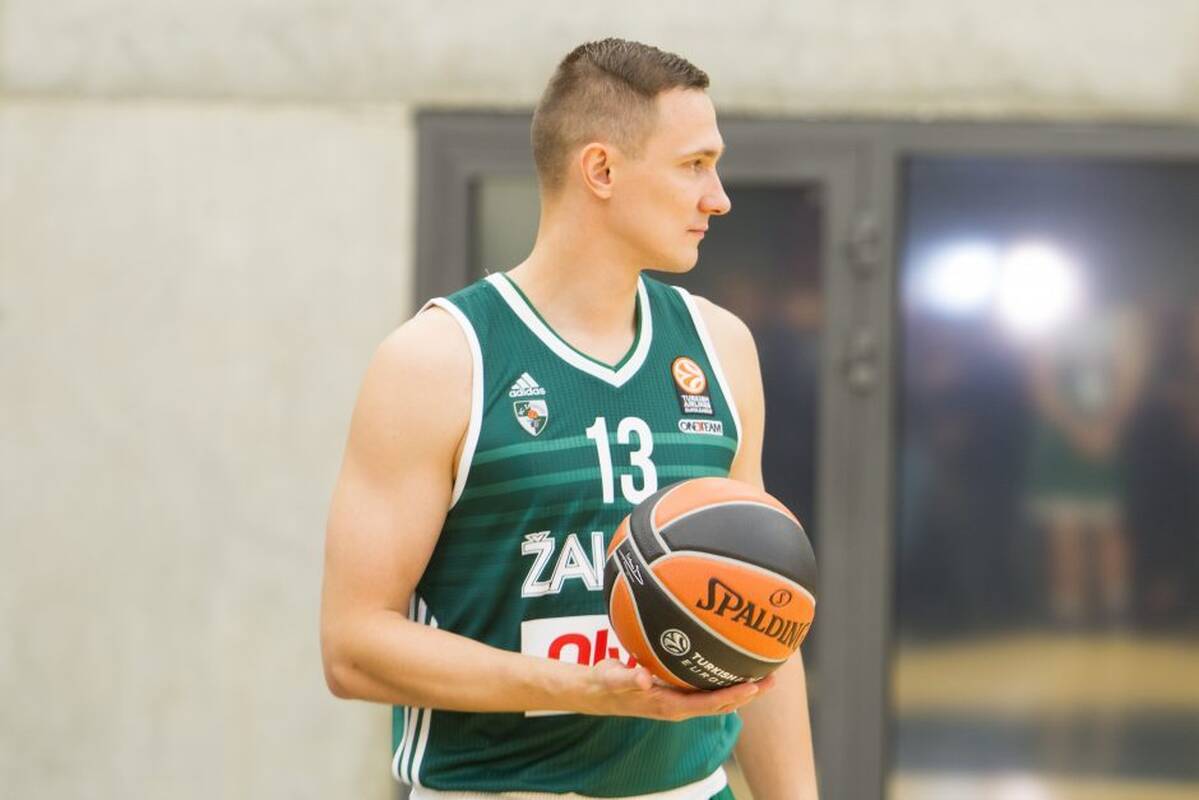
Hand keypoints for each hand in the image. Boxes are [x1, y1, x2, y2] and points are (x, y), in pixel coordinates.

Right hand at [573, 659, 774, 720]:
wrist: (597, 691)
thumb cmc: (605, 682)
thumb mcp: (612, 678)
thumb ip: (627, 678)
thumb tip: (642, 678)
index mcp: (668, 705)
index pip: (707, 704)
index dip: (732, 696)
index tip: (753, 686)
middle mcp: (679, 707)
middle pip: (720, 704)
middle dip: (747, 694)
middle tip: (772, 678)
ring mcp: (680, 702)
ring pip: (717, 699)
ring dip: (742, 690)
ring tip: (765, 674)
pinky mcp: (678, 694)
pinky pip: (708, 692)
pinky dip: (725, 682)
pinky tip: (736, 667)